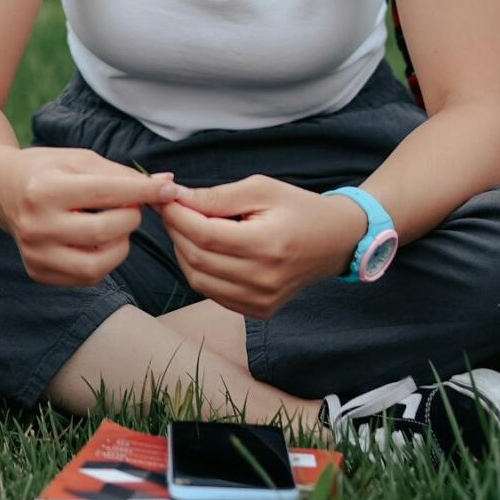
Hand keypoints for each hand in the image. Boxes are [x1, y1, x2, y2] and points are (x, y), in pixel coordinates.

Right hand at [1, 147, 172, 289]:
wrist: (1, 188)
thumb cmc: (47, 170)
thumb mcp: (79, 160)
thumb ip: (122, 174)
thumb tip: (167, 183)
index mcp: (45, 189)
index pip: (106, 193)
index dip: (143, 191)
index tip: (168, 188)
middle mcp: (36, 225)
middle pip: (106, 231)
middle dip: (131, 217)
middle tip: (131, 206)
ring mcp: (35, 253)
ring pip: (98, 263)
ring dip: (120, 244)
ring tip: (115, 225)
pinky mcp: (37, 272)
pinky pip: (86, 277)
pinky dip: (103, 260)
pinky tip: (97, 241)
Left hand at [159, 176, 364, 319]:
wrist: (334, 241)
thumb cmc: (297, 208)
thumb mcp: (261, 188)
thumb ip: (218, 196)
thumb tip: (177, 198)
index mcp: (266, 244)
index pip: (204, 234)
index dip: (177, 216)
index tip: (165, 198)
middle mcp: (263, 279)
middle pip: (197, 258)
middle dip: (175, 231)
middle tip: (171, 209)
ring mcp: (261, 300)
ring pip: (199, 280)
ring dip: (182, 252)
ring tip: (185, 227)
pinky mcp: (258, 310)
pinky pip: (213, 293)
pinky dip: (199, 271)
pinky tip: (202, 249)